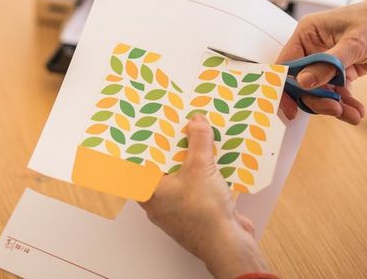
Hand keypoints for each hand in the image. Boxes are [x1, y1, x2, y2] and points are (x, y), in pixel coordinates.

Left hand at [141, 115, 268, 278]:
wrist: (228, 245)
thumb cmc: (203, 211)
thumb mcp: (201, 167)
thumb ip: (198, 141)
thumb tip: (196, 121)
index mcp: (150, 192)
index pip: (137, 165)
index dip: (142, 146)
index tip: (146, 129)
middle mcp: (159, 203)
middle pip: (161, 169)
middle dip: (171, 150)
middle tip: (176, 128)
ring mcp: (178, 210)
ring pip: (180, 179)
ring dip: (189, 162)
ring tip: (196, 139)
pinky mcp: (196, 214)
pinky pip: (196, 188)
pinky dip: (203, 175)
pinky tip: (214, 161)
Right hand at [277, 0, 366, 123]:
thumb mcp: (355, 42)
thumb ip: (328, 64)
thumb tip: (303, 82)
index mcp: (308, 32)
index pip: (287, 63)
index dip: (286, 86)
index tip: (292, 107)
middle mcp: (314, 47)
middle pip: (303, 82)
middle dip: (317, 98)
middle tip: (334, 109)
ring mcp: (327, 61)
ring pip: (320, 90)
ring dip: (334, 105)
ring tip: (352, 114)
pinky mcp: (342, 71)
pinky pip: (337, 92)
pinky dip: (345, 104)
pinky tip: (357, 111)